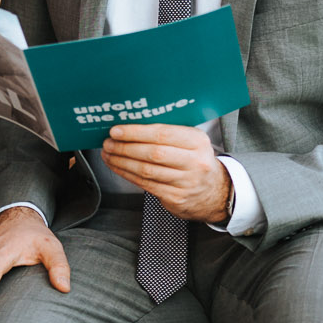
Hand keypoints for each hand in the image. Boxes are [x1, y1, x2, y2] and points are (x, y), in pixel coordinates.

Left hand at [99, 124, 232, 225]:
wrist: (214, 192)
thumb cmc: (195, 161)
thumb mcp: (192, 142)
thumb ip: (169, 132)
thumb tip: (131, 124)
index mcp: (197, 141)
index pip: (162, 134)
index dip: (136, 132)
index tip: (117, 131)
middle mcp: (195, 162)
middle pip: (153, 153)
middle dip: (125, 147)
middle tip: (108, 143)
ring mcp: (186, 182)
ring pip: (147, 170)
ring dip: (122, 162)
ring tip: (109, 154)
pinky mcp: (176, 197)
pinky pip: (146, 184)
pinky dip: (128, 175)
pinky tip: (118, 167)